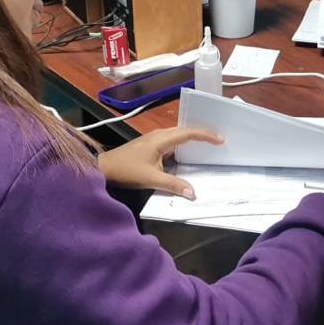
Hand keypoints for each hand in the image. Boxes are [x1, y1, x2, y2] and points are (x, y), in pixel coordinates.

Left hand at [97, 127, 222, 198]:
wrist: (103, 168)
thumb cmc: (126, 170)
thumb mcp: (151, 179)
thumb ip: (173, 185)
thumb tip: (193, 193)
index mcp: (161, 140)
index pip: (188, 132)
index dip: (206, 135)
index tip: (221, 140)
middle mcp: (158, 136)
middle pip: (184, 131)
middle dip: (202, 135)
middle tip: (218, 142)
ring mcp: (153, 140)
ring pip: (177, 136)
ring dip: (192, 140)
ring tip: (206, 147)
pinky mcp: (149, 146)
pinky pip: (171, 143)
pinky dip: (182, 147)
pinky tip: (186, 157)